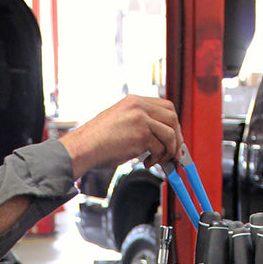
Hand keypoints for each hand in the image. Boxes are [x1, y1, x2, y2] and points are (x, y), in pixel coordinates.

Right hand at [59, 95, 182, 177]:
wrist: (84, 147)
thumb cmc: (97, 139)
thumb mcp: (120, 121)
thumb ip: (139, 123)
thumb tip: (158, 138)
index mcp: (134, 101)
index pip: (166, 106)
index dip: (173, 124)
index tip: (174, 137)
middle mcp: (139, 107)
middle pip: (172, 117)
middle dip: (177, 137)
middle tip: (174, 152)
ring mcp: (141, 119)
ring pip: (170, 134)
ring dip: (169, 151)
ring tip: (158, 160)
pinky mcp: (141, 135)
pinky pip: (160, 148)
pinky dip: (157, 159)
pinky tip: (147, 162)